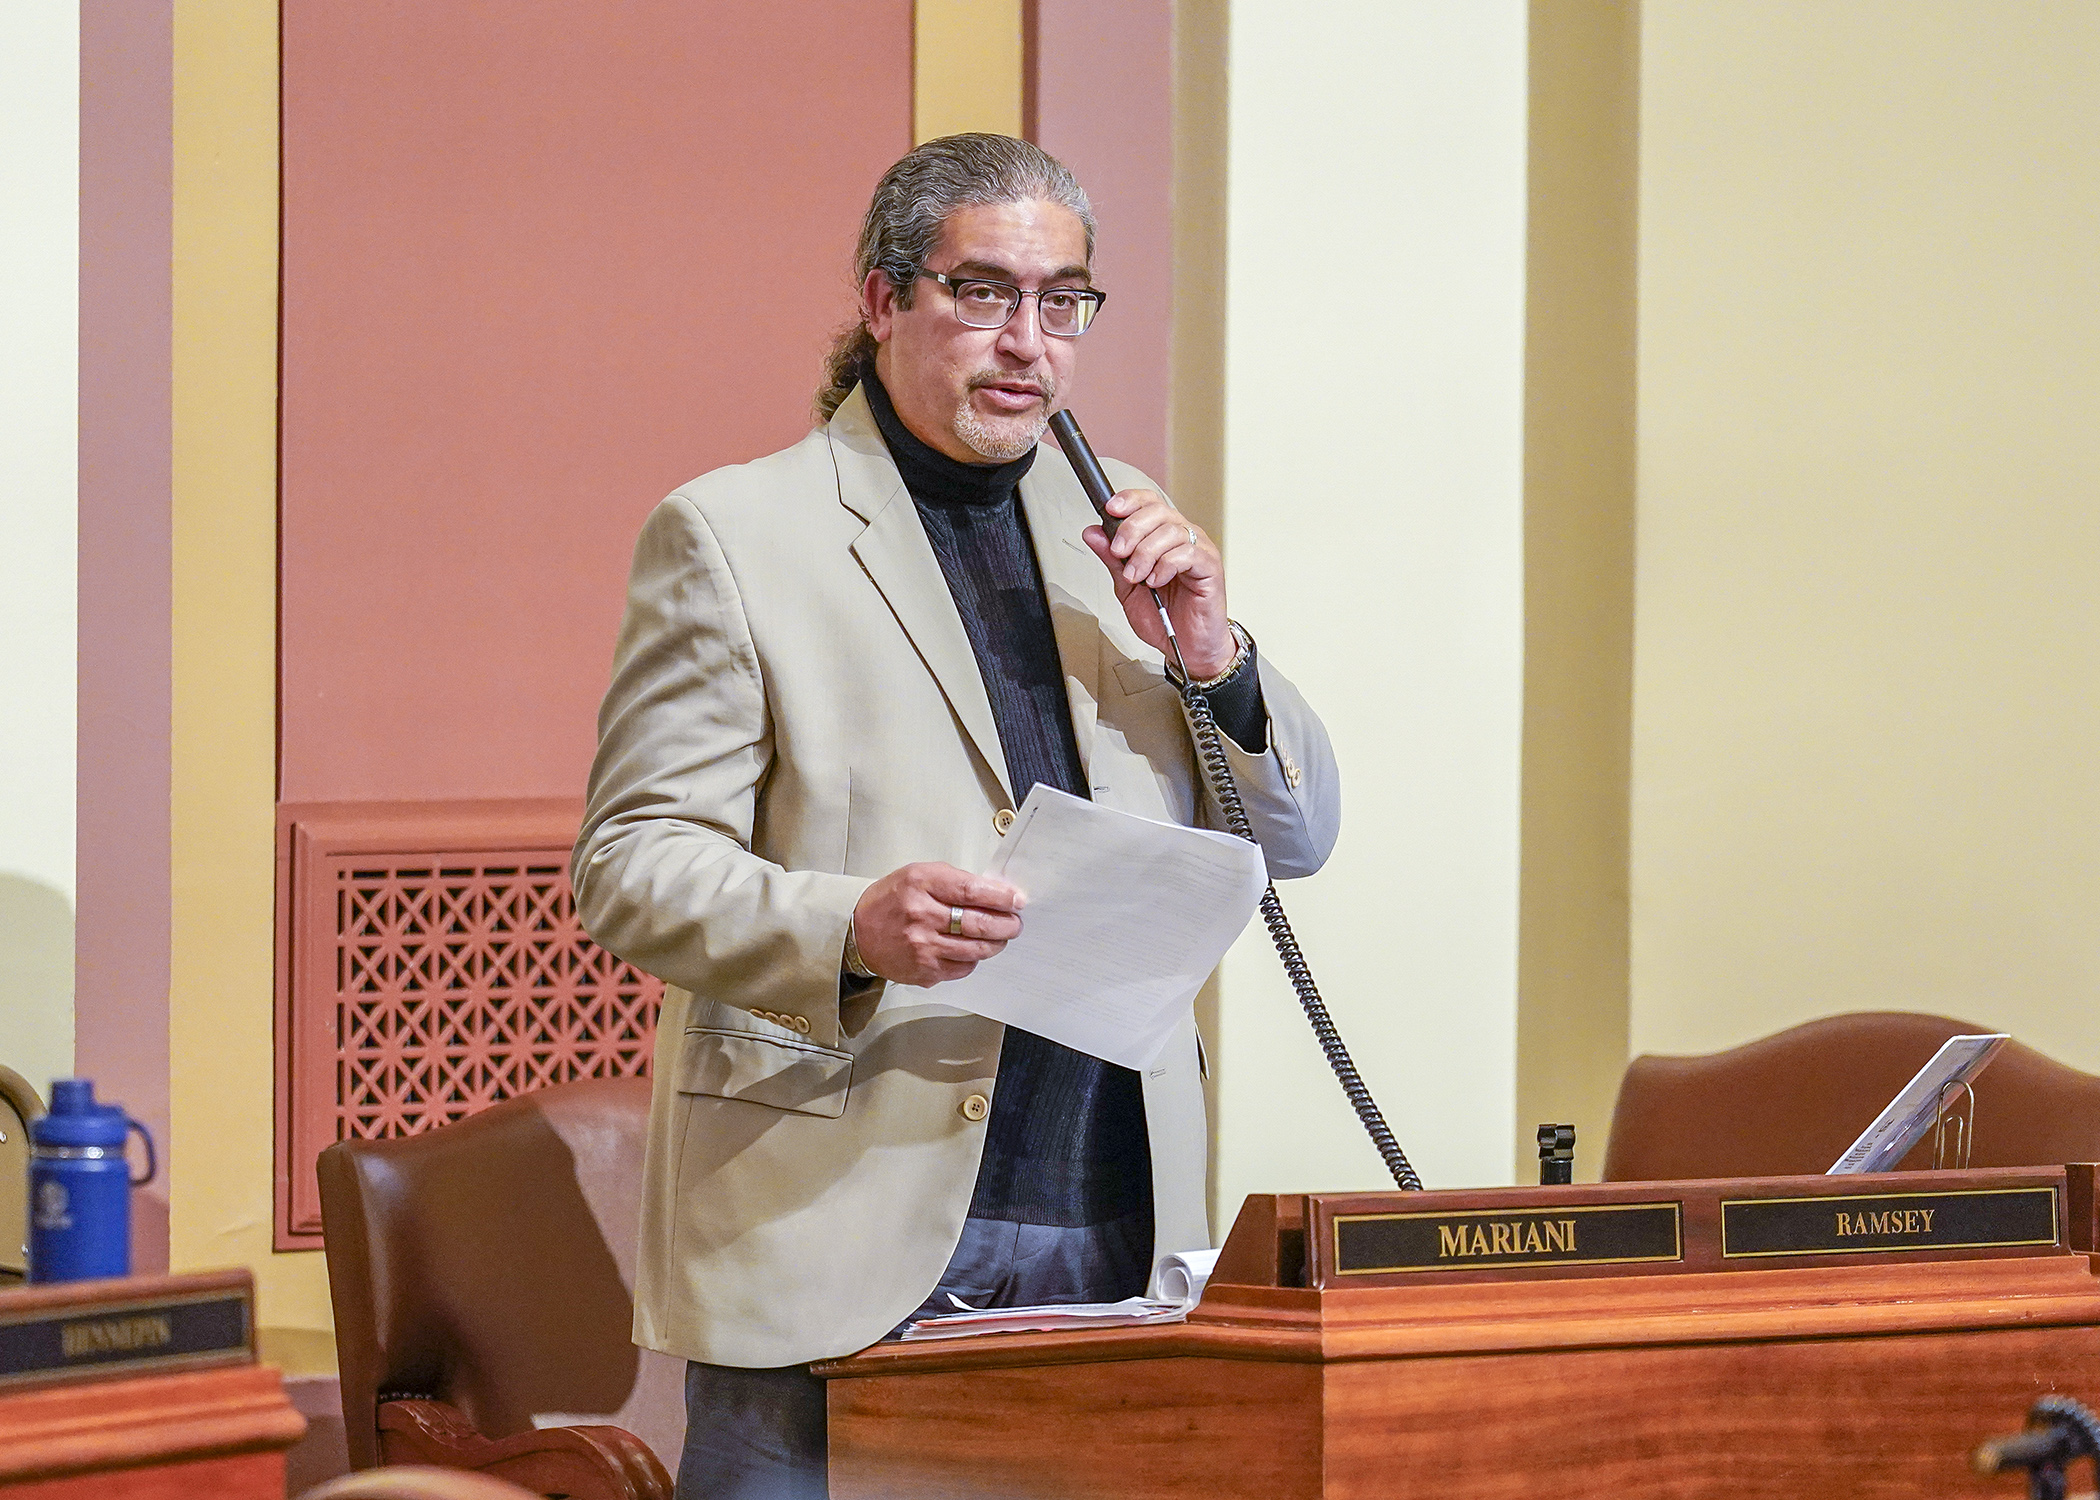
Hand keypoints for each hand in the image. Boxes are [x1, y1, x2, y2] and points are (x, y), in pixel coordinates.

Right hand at [852, 863, 1025, 986]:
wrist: (857, 931)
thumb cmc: (892, 899)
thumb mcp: (920, 875)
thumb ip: (955, 881)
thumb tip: (996, 894)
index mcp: (921, 884)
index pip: (972, 891)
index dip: (1001, 897)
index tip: (1017, 900)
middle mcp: (921, 916)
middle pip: (979, 924)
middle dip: (1006, 924)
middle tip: (1015, 923)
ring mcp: (922, 947)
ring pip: (976, 950)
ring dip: (996, 944)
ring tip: (1000, 937)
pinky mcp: (924, 971)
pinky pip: (963, 968)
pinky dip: (973, 959)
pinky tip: (971, 950)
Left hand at [1082, 490, 1235, 676]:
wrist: (1186, 648)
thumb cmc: (1164, 618)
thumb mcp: (1127, 587)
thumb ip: (1112, 560)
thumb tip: (1093, 533)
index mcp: (1162, 537)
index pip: (1148, 503)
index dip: (1129, 500)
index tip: (1110, 510)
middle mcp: (1182, 538)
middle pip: (1158, 512)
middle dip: (1131, 530)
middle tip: (1119, 553)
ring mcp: (1198, 550)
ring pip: (1171, 531)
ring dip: (1145, 553)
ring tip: (1137, 577)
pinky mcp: (1210, 567)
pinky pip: (1187, 553)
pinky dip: (1165, 565)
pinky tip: (1156, 581)